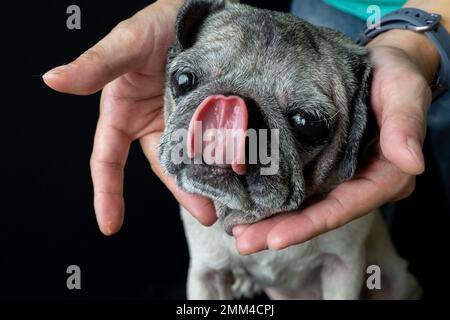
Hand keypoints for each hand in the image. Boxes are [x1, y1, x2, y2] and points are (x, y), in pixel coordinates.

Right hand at [43, 0, 215, 234]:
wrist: (199, 12)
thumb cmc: (156, 23)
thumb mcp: (126, 43)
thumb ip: (96, 65)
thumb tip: (53, 79)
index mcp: (123, 113)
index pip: (108, 159)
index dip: (107, 191)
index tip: (110, 224)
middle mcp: (152, 123)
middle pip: (164, 167)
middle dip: (183, 193)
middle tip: (205, 215)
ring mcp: (182, 122)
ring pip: (192, 160)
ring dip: (207, 182)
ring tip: (226, 204)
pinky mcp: (208, 116)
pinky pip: (214, 142)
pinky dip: (224, 159)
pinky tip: (238, 172)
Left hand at [232, 30, 437, 254]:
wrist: (380, 63)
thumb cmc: (395, 74)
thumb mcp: (403, 90)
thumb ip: (405, 123)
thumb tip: (411, 163)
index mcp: (384, 174)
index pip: (346, 206)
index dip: (312, 224)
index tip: (276, 238)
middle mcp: (359, 182)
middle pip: (319, 213)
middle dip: (281, 230)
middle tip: (244, 241)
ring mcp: (338, 174)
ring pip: (305, 204)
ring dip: (272, 220)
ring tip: (238, 231)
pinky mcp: (322, 161)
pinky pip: (298, 184)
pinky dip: (274, 197)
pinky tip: (248, 203)